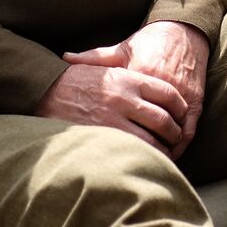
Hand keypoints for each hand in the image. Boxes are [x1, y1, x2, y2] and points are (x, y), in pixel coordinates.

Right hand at [35, 63, 187, 151]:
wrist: (45, 91)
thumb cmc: (77, 80)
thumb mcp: (105, 66)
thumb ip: (131, 73)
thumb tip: (155, 81)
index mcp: (129, 79)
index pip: (168, 93)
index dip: (180, 107)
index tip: (181, 115)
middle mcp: (125, 99)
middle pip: (164, 119)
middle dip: (174, 133)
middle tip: (175, 139)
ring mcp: (114, 120)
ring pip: (152, 140)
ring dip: (163, 150)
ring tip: (166, 155)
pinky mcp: (103, 137)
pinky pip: (132, 152)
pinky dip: (144, 158)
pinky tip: (147, 161)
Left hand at [65, 21, 210, 157]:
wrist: (182, 30)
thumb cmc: (148, 42)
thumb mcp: (122, 49)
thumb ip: (95, 58)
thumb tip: (64, 58)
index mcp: (139, 75)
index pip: (128, 112)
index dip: (118, 131)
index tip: (107, 144)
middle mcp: (161, 86)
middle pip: (149, 127)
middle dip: (141, 146)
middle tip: (128, 160)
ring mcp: (181, 95)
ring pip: (172, 132)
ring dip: (163, 149)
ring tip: (150, 161)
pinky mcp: (195, 99)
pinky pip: (189, 129)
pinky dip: (181, 143)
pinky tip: (171, 152)